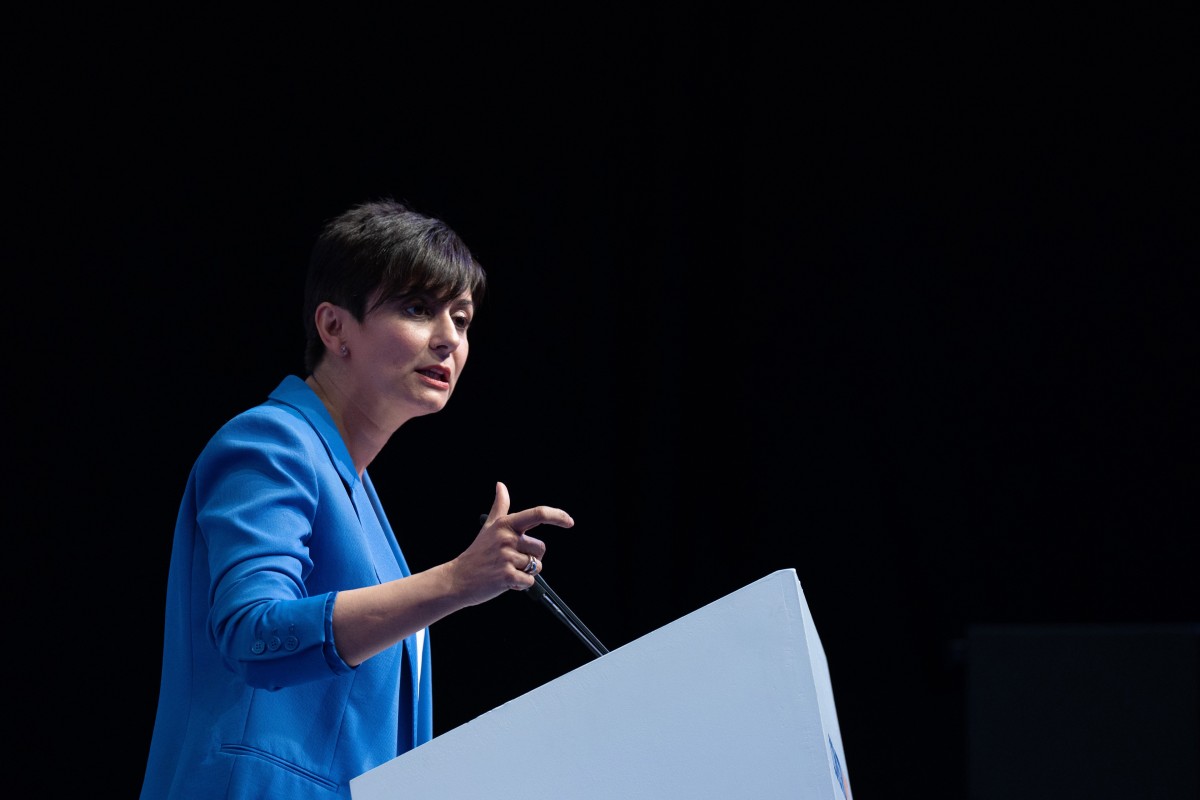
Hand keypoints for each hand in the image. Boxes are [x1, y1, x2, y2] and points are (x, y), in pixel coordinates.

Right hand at [448, 481, 573, 604]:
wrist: (458, 578)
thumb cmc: (477, 553)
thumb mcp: (489, 527)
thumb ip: (500, 506)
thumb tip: (501, 485)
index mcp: (506, 525)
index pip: (538, 514)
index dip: (557, 516)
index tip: (569, 521)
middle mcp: (507, 538)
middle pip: (541, 548)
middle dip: (532, 558)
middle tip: (512, 560)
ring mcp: (507, 557)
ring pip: (536, 566)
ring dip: (526, 572)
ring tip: (506, 570)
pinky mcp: (507, 576)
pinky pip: (530, 581)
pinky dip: (521, 585)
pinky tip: (506, 581)